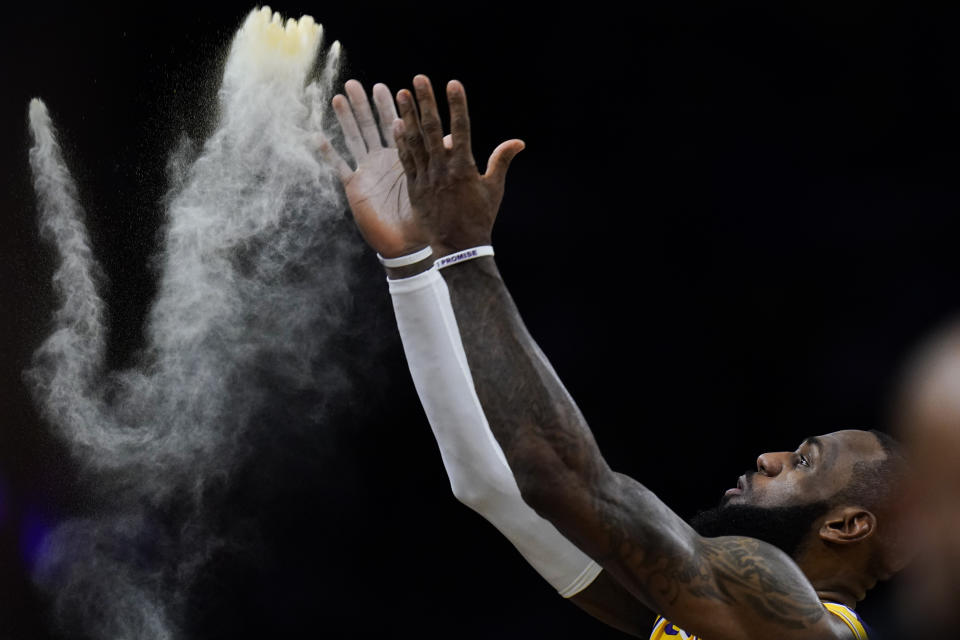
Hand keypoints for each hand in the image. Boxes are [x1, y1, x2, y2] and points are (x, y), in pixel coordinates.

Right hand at [317, 80, 427, 257]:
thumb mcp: (434, 185)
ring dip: (345, 119)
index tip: (387, 87)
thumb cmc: (425, 217)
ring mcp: (367, 172)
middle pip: (369, 126)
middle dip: (363, 105)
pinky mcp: (355, 188)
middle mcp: (382, 161)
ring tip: (338, 97)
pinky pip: (339, 166)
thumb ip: (441, 160)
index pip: (395, 125)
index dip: (389, 107)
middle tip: (355, 84)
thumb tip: (454, 137)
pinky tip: (317, 135)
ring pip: (353, 139)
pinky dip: (328, 152)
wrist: (408, 244)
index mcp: (402, 157)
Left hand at [393, 75, 524, 256]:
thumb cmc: (480, 218)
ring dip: (408, 116)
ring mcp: (426, 178)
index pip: (461, 130)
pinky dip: (401, 142)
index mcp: (464, 168)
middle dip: (426, 102)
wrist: (458, 248)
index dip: (457, 105)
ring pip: (415, 142)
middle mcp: (443, 170)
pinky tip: (396, 124)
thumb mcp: (494, 189)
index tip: (453, 84)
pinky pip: (406, 160)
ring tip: (401, 94)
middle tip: (419, 79)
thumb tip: (519, 142)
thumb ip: (502, 161)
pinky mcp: (415, 188)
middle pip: (433, 130)